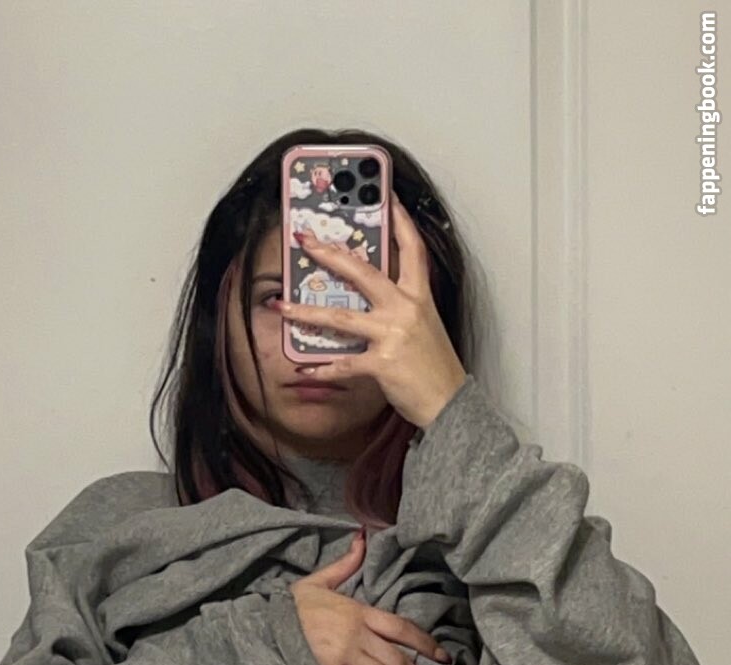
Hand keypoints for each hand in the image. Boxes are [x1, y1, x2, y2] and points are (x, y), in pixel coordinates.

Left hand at [279, 191, 466, 429]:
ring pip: (341, 317)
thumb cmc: (435, 367)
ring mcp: (392, 335)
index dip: (399, 220)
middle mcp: (405, 310)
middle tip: (305, 242)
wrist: (449, 403)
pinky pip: (343, 363)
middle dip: (330, 255)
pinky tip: (305, 369)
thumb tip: (371, 299)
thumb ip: (402, 307)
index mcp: (419, 297)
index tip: (386, 196)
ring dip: (306, 312)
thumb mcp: (425, 326)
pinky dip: (323, 368)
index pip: (411, 249)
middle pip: (363, 273)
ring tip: (280, 306)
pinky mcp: (381, 363)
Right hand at [292, 532, 451, 664]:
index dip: (427, 645)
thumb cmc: (294, 607)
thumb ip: (346, 564)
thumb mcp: (319, 580)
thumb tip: (363, 537)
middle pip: (399, 660)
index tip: (444, 659)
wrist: (265, 627)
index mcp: (359, 611)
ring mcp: (346, 657)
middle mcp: (357, 635)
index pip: (403, 628)